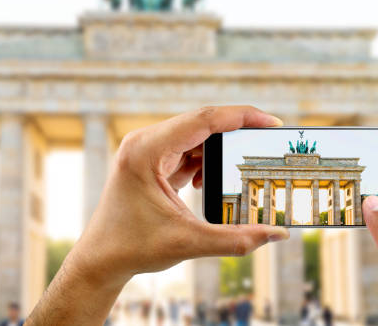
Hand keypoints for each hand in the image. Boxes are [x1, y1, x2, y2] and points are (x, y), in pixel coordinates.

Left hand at [27, 106, 289, 325]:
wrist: (100, 259)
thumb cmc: (133, 248)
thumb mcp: (188, 243)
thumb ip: (236, 239)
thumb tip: (278, 234)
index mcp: (146, 150)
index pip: (203, 119)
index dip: (242, 117)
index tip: (272, 123)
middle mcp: (144, 142)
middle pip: (201, 124)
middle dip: (237, 133)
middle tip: (268, 143)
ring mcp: (146, 150)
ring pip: (195, 137)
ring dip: (220, 150)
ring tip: (246, 165)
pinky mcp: (150, 162)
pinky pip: (185, 150)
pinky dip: (205, 161)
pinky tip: (213, 181)